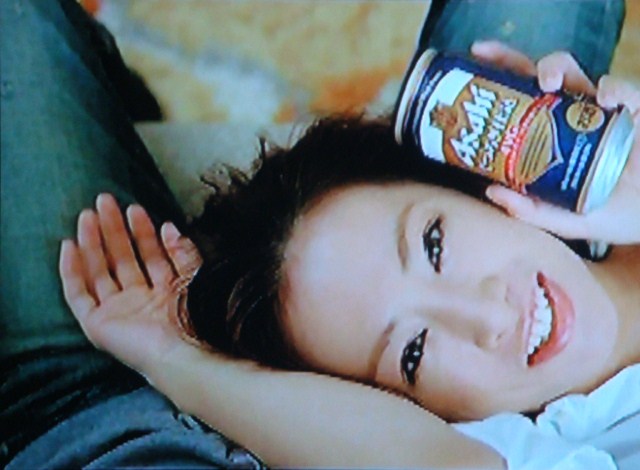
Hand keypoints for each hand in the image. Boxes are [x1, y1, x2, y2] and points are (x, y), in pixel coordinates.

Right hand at [59, 193, 202, 372]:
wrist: (187, 352)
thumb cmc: (196, 320)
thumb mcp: (194, 278)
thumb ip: (182, 253)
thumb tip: (168, 226)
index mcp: (164, 294)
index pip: (150, 257)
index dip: (142, 232)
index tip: (136, 209)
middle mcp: (140, 303)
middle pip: (121, 259)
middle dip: (113, 230)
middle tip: (105, 201)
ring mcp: (117, 313)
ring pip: (98, 271)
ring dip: (91, 243)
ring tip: (88, 215)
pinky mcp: (97, 325)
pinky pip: (78, 294)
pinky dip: (71, 270)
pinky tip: (70, 245)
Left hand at [471, 41, 639, 243]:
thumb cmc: (601, 212)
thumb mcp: (562, 217)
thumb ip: (530, 210)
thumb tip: (491, 192)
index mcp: (547, 133)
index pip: (518, 97)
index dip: (499, 74)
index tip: (476, 57)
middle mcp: (568, 115)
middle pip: (538, 77)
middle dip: (515, 61)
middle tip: (495, 61)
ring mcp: (599, 112)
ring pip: (574, 73)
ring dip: (556, 68)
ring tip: (547, 82)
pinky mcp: (634, 112)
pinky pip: (625, 91)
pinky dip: (615, 89)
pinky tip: (605, 100)